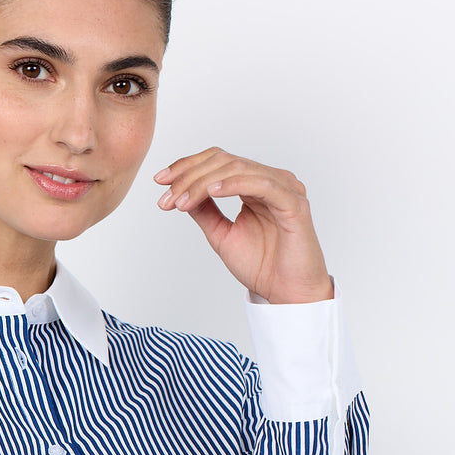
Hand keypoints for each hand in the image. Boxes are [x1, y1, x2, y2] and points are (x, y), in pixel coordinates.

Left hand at [153, 147, 334, 305]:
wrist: (286, 293)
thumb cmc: (262, 266)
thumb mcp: (221, 234)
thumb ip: (205, 211)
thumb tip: (180, 193)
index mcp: (255, 184)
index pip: (218, 161)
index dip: (187, 166)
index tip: (160, 181)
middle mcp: (270, 180)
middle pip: (224, 160)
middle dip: (189, 176)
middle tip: (166, 197)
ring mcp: (284, 188)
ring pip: (238, 169)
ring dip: (203, 183)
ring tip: (181, 200)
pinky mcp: (294, 203)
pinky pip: (261, 184)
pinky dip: (233, 184)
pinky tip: (212, 192)